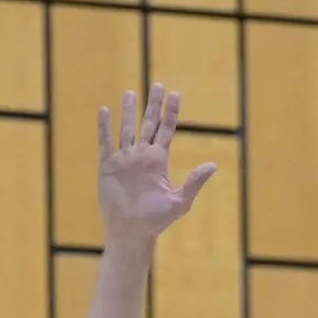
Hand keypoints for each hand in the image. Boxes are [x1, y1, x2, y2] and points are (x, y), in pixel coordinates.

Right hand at [97, 84, 216, 239]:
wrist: (131, 232)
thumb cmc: (156, 220)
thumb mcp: (179, 201)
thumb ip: (194, 182)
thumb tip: (213, 165)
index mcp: (158, 160)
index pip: (166, 130)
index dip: (170, 112)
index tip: (175, 94)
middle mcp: (142, 156)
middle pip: (148, 123)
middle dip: (153, 105)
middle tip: (158, 85)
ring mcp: (124, 160)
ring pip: (126, 129)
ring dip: (127, 111)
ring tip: (130, 93)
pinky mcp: (107, 167)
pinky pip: (105, 143)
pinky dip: (104, 127)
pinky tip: (104, 111)